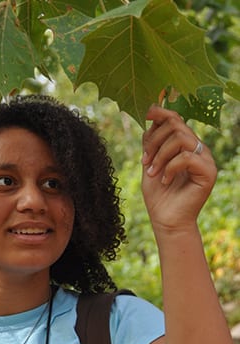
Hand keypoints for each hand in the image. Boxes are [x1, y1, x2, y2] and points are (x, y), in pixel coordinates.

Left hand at [141, 105, 216, 233]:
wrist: (166, 221)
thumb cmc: (158, 196)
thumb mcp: (149, 164)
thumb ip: (151, 143)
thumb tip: (151, 118)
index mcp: (185, 146)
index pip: (176, 119)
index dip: (161, 113)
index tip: (146, 114)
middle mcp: (197, 149)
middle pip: (176, 125)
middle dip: (155, 140)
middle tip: (144, 161)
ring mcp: (205, 160)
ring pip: (181, 138)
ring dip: (160, 154)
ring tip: (151, 172)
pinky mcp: (208, 172)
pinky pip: (187, 157)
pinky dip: (170, 167)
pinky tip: (164, 181)